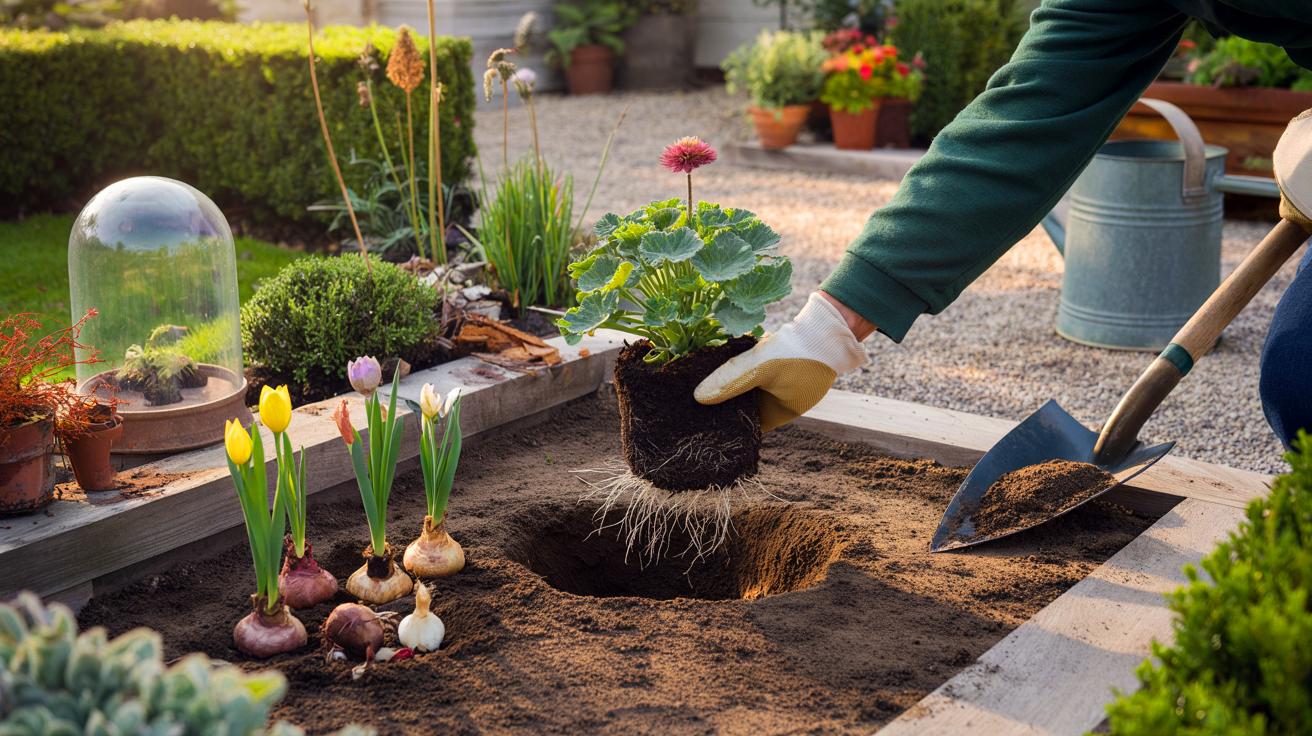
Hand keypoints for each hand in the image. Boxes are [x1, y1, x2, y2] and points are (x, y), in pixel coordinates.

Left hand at [694, 292, 867, 430]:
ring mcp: (779, 383)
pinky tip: (718, 364)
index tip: (701, 418)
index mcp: (780, 412)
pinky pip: (752, 371)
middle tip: (693, 399)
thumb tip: (698, 397)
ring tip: (700, 382)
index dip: (726, 423)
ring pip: (746, 387)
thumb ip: (731, 381)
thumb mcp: (761, 367)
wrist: (828, 326)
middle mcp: (779, 401)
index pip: (747, 426)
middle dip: (723, 401)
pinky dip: (738, 369)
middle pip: (744, 406)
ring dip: (729, 383)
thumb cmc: (799, 353)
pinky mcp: (777, 365)